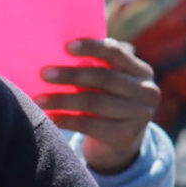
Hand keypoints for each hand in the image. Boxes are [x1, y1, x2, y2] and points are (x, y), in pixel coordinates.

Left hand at [38, 38, 160, 174]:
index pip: (117, 53)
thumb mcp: (109, 81)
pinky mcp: (127, 135)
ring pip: (95, 102)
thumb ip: (97, 65)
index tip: (66, 47)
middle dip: (71, 75)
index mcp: (141, 71)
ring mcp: (140, 115)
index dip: (92, 48)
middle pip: (105, 78)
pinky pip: (90, 125)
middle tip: (44, 74)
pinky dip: (67, 120)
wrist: (123, 140)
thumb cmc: (108, 100)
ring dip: (62, 100)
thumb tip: (59, 51)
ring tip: (38, 100)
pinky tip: (50, 117)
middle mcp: (147, 91)